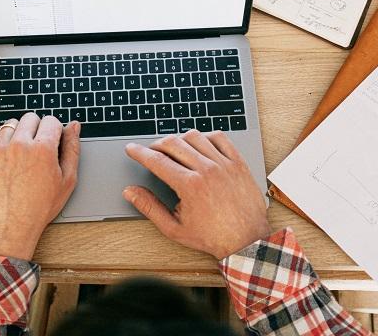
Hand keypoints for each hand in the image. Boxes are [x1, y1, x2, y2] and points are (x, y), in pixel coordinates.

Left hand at [0, 113, 80, 259]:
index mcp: (42, 149)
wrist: (9, 227)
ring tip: (22, 154)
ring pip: (11, 124)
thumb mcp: (66, 181)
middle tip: (38, 148)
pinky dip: (2, 143)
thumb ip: (72, 149)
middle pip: (31, 117)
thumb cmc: (39, 208)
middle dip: (37, 129)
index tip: (52, 141)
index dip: (55, 131)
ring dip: (19, 133)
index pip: (51, 121)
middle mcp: (19, 145)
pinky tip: (9, 160)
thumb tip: (74, 127)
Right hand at [123, 130, 270, 259]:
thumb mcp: (174, 228)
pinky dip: (206, 136)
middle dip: (156, 145)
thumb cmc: (212, 237)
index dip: (139, 152)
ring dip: (179, 139)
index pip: (157, 160)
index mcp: (190, 185)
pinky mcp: (238, 163)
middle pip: (173, 144)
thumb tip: (131, 192)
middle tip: (151, 152)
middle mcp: (207, 170)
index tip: (131, 149)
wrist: (246, 240)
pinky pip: (219, 138)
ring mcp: (224, 164)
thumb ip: (150, 207)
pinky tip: (200, 144)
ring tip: (174, 148)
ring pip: (195, 136)